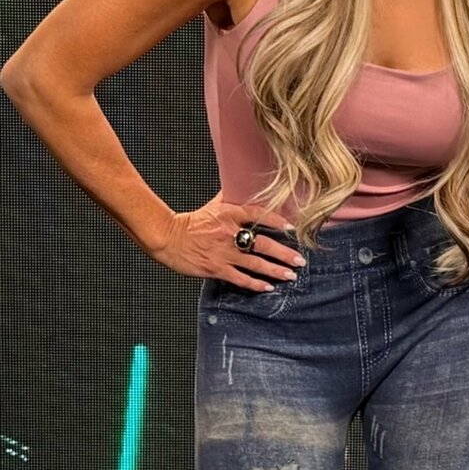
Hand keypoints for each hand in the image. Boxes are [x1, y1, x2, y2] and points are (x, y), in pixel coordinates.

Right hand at [149, 191, 304, 290]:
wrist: (167, 237)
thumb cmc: (190, 222)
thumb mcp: (213, 205)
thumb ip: (230, 197)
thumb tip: (242, 183)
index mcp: (229, 214)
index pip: (259, 215)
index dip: (277, 221)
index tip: (292, 228)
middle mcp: (229, 233)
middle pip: (263, 243)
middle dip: (284, 253)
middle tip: (299, 260)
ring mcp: (223, 252)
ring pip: (255, 263)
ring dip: (275, 270)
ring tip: (290, 275)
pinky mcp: (215, 268)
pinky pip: (240, 278)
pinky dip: (255, 283)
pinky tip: (267, 286)